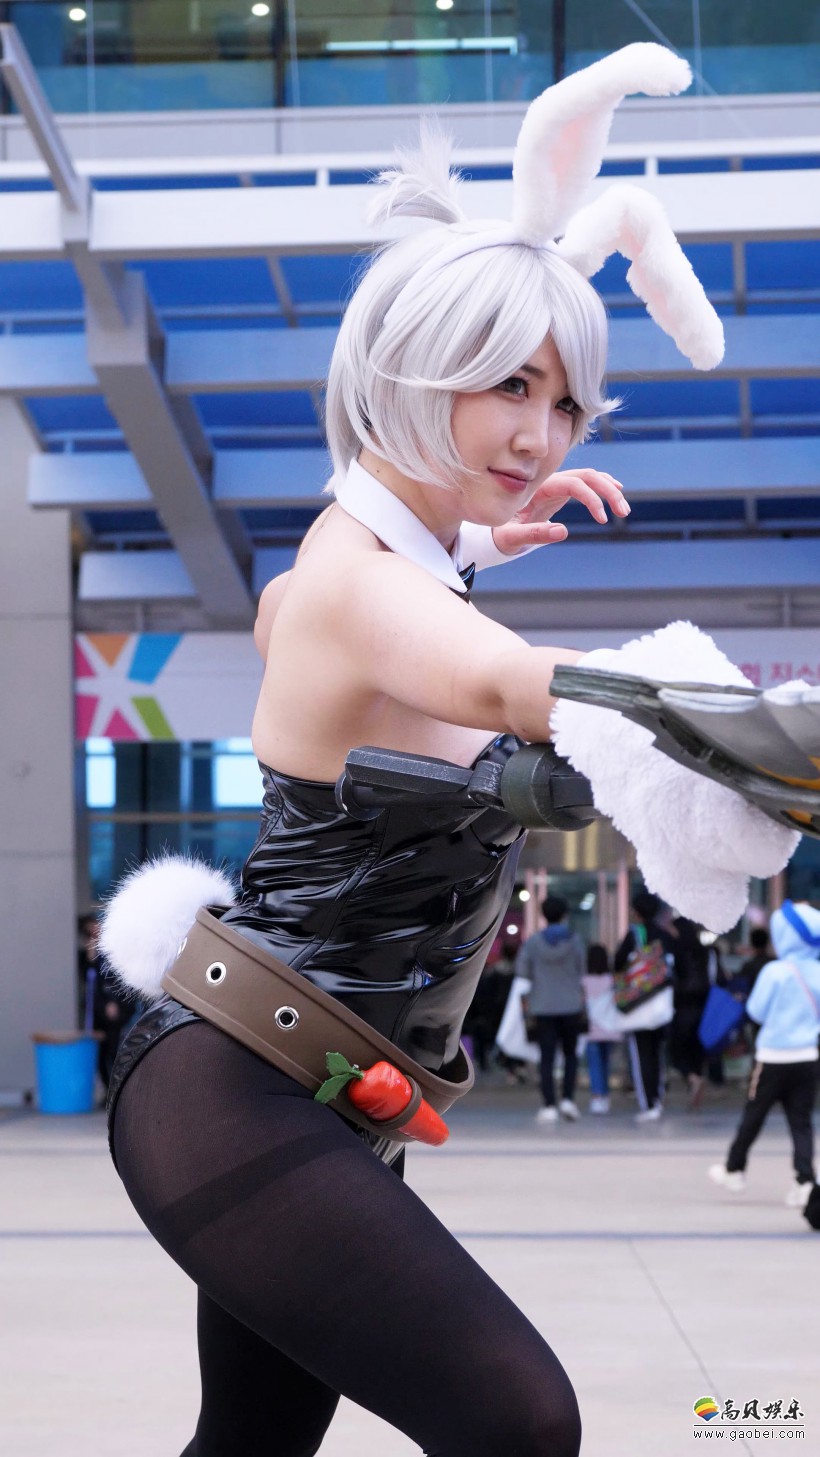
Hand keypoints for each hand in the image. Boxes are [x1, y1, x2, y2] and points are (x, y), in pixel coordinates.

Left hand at [492, 468, 629, 555]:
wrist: (493, 528)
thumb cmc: (500, 533)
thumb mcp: (512, 537)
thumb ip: (534, 534)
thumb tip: (563, 531)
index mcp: (539, 488)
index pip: (574, 483)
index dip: (592, 498)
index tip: (602, 519)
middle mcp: (550, 481)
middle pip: (587, 475)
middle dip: (608, 491)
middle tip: (623, 511)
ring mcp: (556, 485)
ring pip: (589, 477)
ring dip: (609, 489)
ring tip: (623, 509)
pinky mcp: (559, 491)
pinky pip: (585, 482)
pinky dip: (602, 486)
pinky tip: (616, 493)